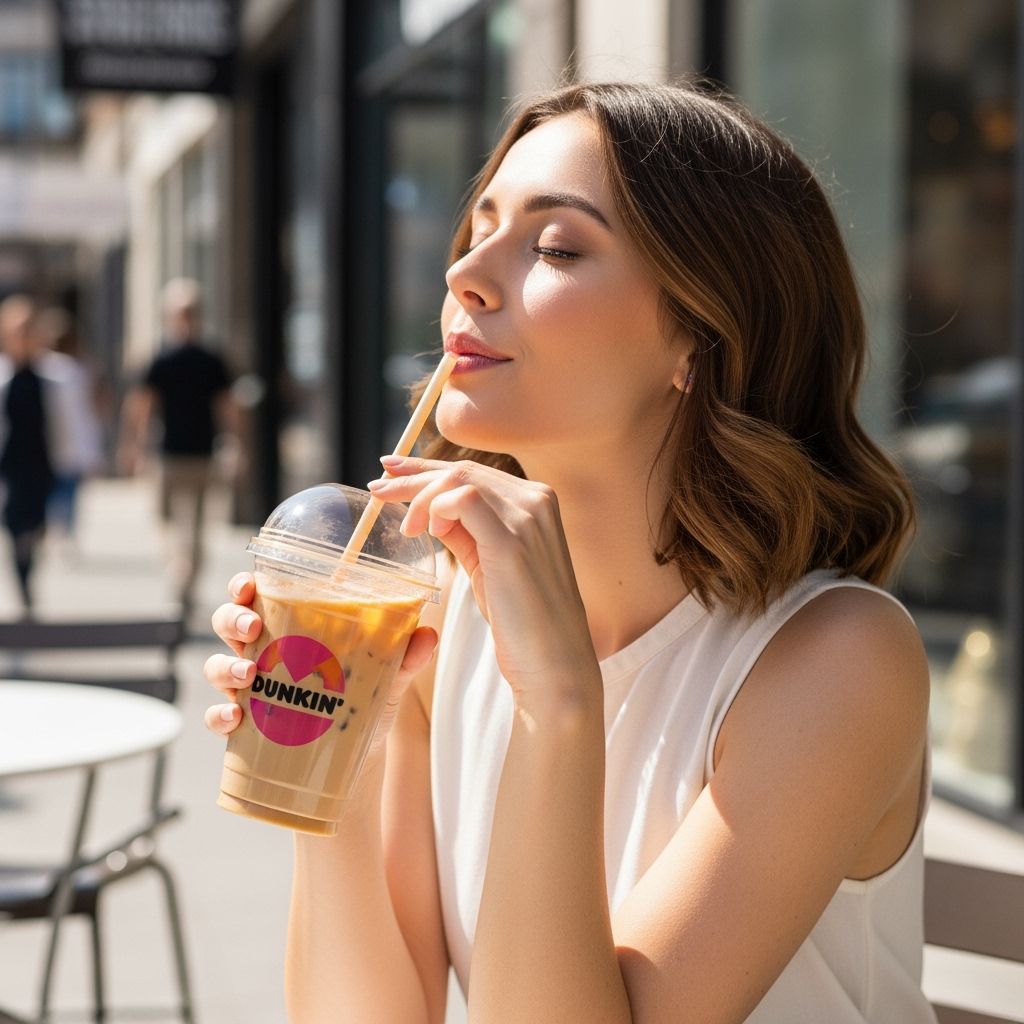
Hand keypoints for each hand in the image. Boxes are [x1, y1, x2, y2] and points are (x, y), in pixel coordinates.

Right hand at [202, 572, 437, 756]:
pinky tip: (235, 718)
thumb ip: (406, 657)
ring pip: (218, 667)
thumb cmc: (364, 703)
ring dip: (226, 668)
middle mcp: (263, 653)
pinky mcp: (246, 729)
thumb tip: (428, 635)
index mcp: (291, 628)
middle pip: (229, 623)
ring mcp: (250, 690)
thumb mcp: (388, 678)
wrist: (355, 762)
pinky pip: (217, 718)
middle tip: (251, 629)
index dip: (244, 586)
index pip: (259, 596)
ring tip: (249, 676)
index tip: (249, 585)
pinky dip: (220, 716)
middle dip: (232, 620)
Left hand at [367, 456, 599, 697]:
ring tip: (407, 530)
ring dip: (421, 497)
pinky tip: (428, 532)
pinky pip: (463, 501)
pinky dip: (436, 509)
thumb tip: (432, 510)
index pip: (474, 472)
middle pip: (463, 470)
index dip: (427, 468)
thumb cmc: (522, 620)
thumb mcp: (490, 564)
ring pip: (459, 480)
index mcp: (537, 502)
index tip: (392, 471)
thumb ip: (467, 532)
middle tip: (378, 490)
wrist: (555, 662)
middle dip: (413, 477)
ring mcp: (528, 517)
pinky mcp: (512, 542)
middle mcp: (537, 500)